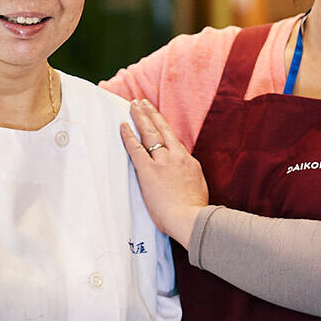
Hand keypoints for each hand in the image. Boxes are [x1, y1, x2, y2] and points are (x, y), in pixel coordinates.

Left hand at [120, 99, 208, 244]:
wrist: (191, 218)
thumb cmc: (195, 210)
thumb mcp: (198, 186)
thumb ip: (189, 176)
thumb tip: (184, 175)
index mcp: (188, 161)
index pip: (173, 140)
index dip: (163, 126)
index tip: (157, 118)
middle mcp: (175, 156)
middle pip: (162, 129)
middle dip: (151, 114)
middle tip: (142, 102)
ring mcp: (162, 162)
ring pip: (150, 134)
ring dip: (140, 117)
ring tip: (134, 106)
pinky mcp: (148, 171)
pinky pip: (136, 148)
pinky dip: (128, 136)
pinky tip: (122, 126)